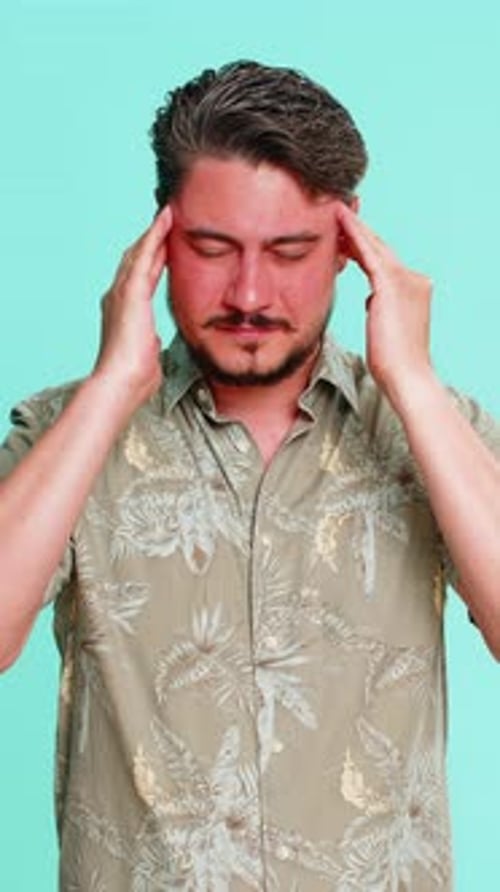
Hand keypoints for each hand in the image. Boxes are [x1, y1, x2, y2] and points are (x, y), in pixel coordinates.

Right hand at [93, 204, 171, 412]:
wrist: (121, 383)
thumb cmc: (134, 379)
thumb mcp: (146, 355)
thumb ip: (149, 344)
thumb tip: (153, 344)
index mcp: (123, 312)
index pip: (140, 278)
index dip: (151, 260)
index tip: (164, 247)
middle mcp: (117, 297)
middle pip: (136, 260)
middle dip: (150, 240)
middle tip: (166, 220)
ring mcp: (121, 292)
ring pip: (140, 252)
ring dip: (154, 232)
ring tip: (168, 213)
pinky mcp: (130, 291)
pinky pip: (145, 255)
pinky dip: (155, 235)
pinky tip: (166, 220)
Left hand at [336, 203, 432, 408]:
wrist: (406, 376)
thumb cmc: (393, 364)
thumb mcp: (385, 327)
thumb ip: (381, 309)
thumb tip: (371, 301)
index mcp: (413, 289)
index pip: (385, 261)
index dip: (364, 246)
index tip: (346, 236)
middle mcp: (414, 279)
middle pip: (381, 248)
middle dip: (358, 231)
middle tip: (337, 213)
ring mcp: (406, 279)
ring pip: (374, 245)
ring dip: (354, 226)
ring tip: (334, 211)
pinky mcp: (392, 284)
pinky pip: (369, 252)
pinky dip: (354, 234)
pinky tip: (339, 222)